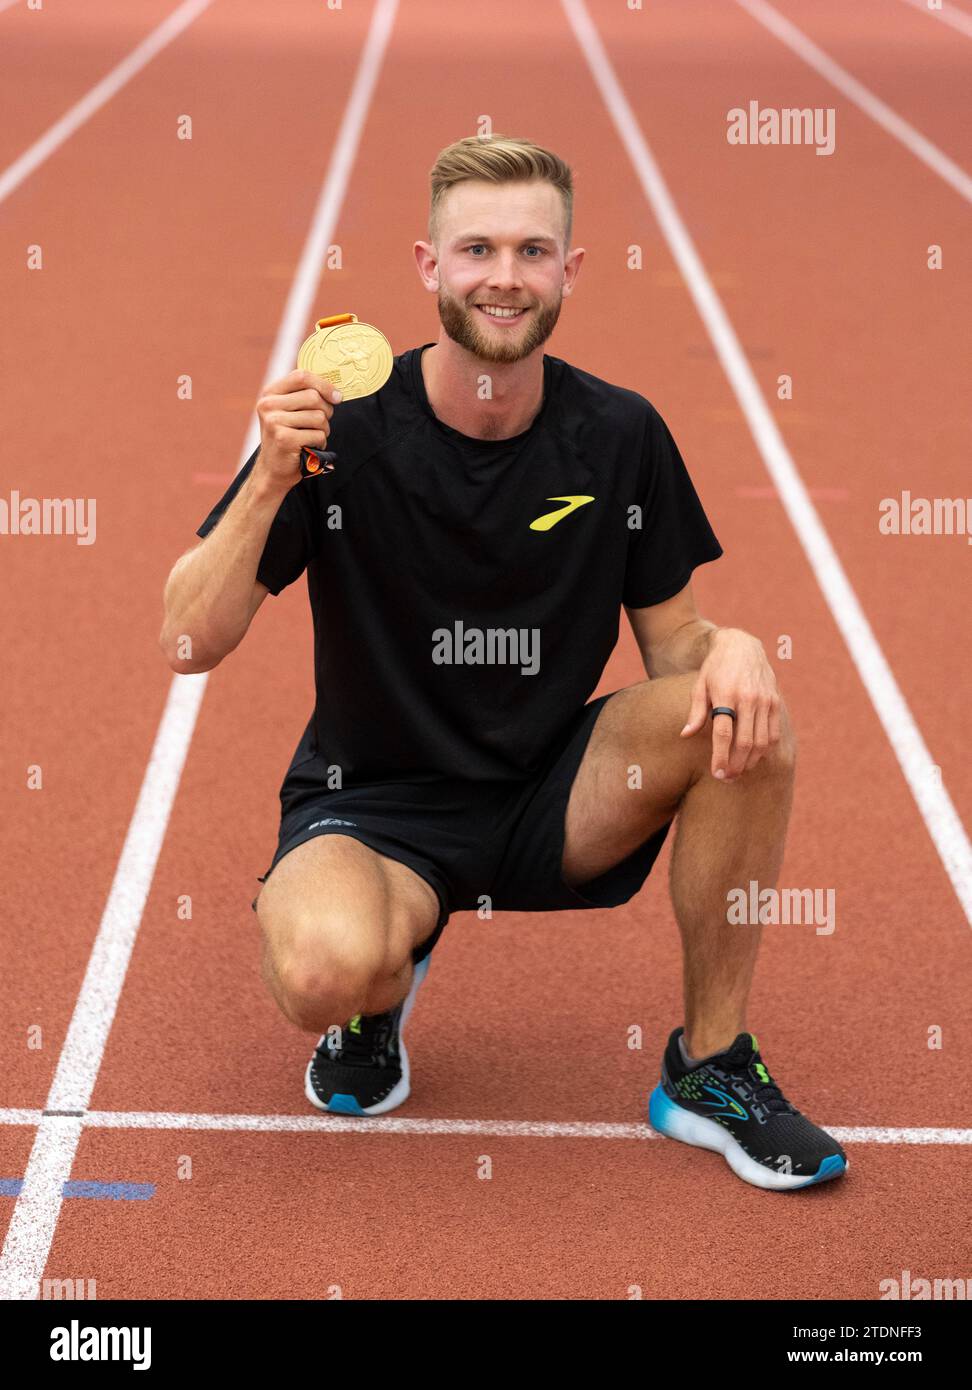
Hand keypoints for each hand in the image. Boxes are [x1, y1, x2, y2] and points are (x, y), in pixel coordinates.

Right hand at [254, 370, 341, 488]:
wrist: (273, 469)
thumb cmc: (287, 437)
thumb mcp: (289, 411)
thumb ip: (304, 395)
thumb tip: (336, 391)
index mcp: (270, 393)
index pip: (301, 376)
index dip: (324, 385)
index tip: (337, 397)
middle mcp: (268, 405)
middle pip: (313, 397)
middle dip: (326, 412)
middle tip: (320, 424)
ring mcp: (274, 422)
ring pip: (318, 417)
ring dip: (323, 430)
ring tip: (312, 437)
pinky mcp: (284, 439)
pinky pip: (318, 435)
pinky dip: (320, 443)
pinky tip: (310, 448)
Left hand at [679, 628, 781, 780]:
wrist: (741, 645)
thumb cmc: (715, 668)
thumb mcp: (700, 685)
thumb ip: (695, 712)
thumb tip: (685, 735)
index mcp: (726, 695)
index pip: (724, 734)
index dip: (721, 757)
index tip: (717, 773)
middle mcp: (748, 698)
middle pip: (745, 742)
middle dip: (736, 765)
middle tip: (727, 778)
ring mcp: (765, 700)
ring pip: (762, 742)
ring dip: (751, 761)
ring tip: (739, 771)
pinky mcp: (775, 702)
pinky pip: (773, 733)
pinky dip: (765, 750)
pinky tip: (754, 758)